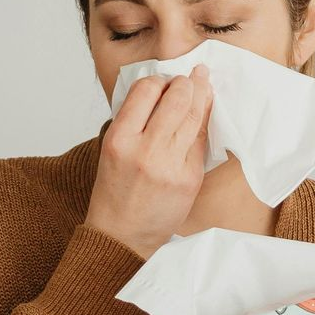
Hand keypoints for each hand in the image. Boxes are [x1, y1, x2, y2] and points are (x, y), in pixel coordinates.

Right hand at [85, 67, 213, 258]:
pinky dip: (202, 124)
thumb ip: (133, 121)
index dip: (158, 80)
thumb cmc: (114, 192)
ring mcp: (171, 166)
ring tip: (203, 83)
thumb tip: (161, 91)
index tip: (164, 81)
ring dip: (201, 95)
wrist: (121, 236)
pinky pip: (200, 142)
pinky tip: (203, 113)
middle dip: (186, 83)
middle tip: (190, 78)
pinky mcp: (190, 179)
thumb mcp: (111, 150)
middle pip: (176, 99)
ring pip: (194, 117)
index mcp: (119, 139)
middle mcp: (145, 150)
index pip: (145, 91)